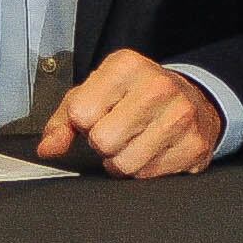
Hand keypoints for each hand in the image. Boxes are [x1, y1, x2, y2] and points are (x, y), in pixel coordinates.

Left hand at [36, 51, 222, 176]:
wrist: (192, 99)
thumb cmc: (135, 97)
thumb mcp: (94, 94)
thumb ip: (64, 121)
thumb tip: (48, 148)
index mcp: (126, 65)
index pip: (81, 113)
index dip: (84, 122)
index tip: (100, 114)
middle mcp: (157, 86)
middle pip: (103, 141)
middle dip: (104, 144)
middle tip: (118, 131)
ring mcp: (180, 116)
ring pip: (125, 164)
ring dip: (122, 161)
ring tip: (134, 142)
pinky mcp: (194, 144)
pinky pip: (148, 176)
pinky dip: (145, 170)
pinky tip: (153, 150)